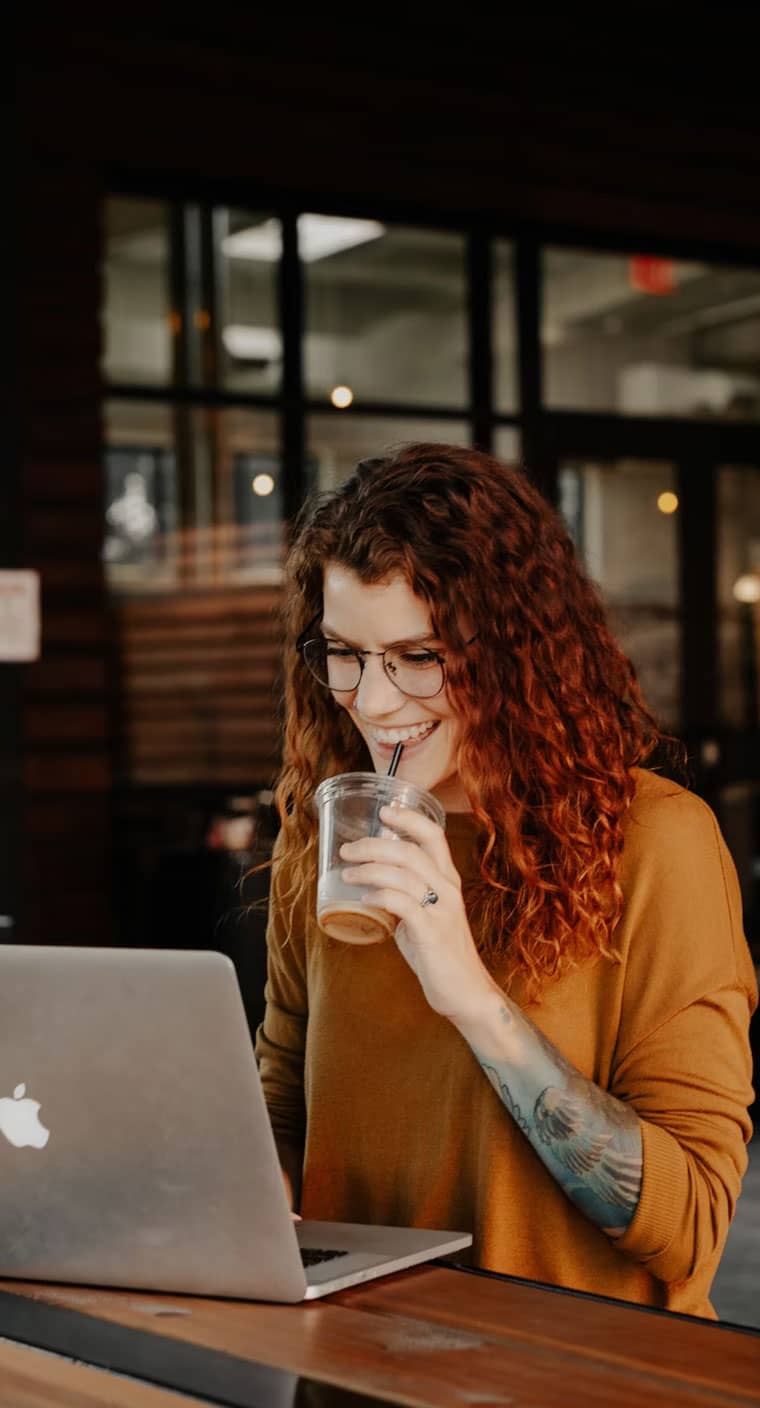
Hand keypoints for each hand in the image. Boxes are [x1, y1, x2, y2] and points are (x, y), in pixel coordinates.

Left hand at [340, 804, 494, 1024]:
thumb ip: (405, 894)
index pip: (434, 835)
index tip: (384, 810)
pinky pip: (402, 904)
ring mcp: (441, 910)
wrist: (465, 990)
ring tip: (347, 874)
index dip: (409, 818)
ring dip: (369, 869)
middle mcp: (448, 889)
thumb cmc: (440, 952)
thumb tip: (374, 877)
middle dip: (373, 845)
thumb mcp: (425, 915)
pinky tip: (364, 897)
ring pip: (403, 874)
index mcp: (448, 880)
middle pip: (410, 851)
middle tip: (347, 850)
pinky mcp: (431, 932)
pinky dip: (380, 895)